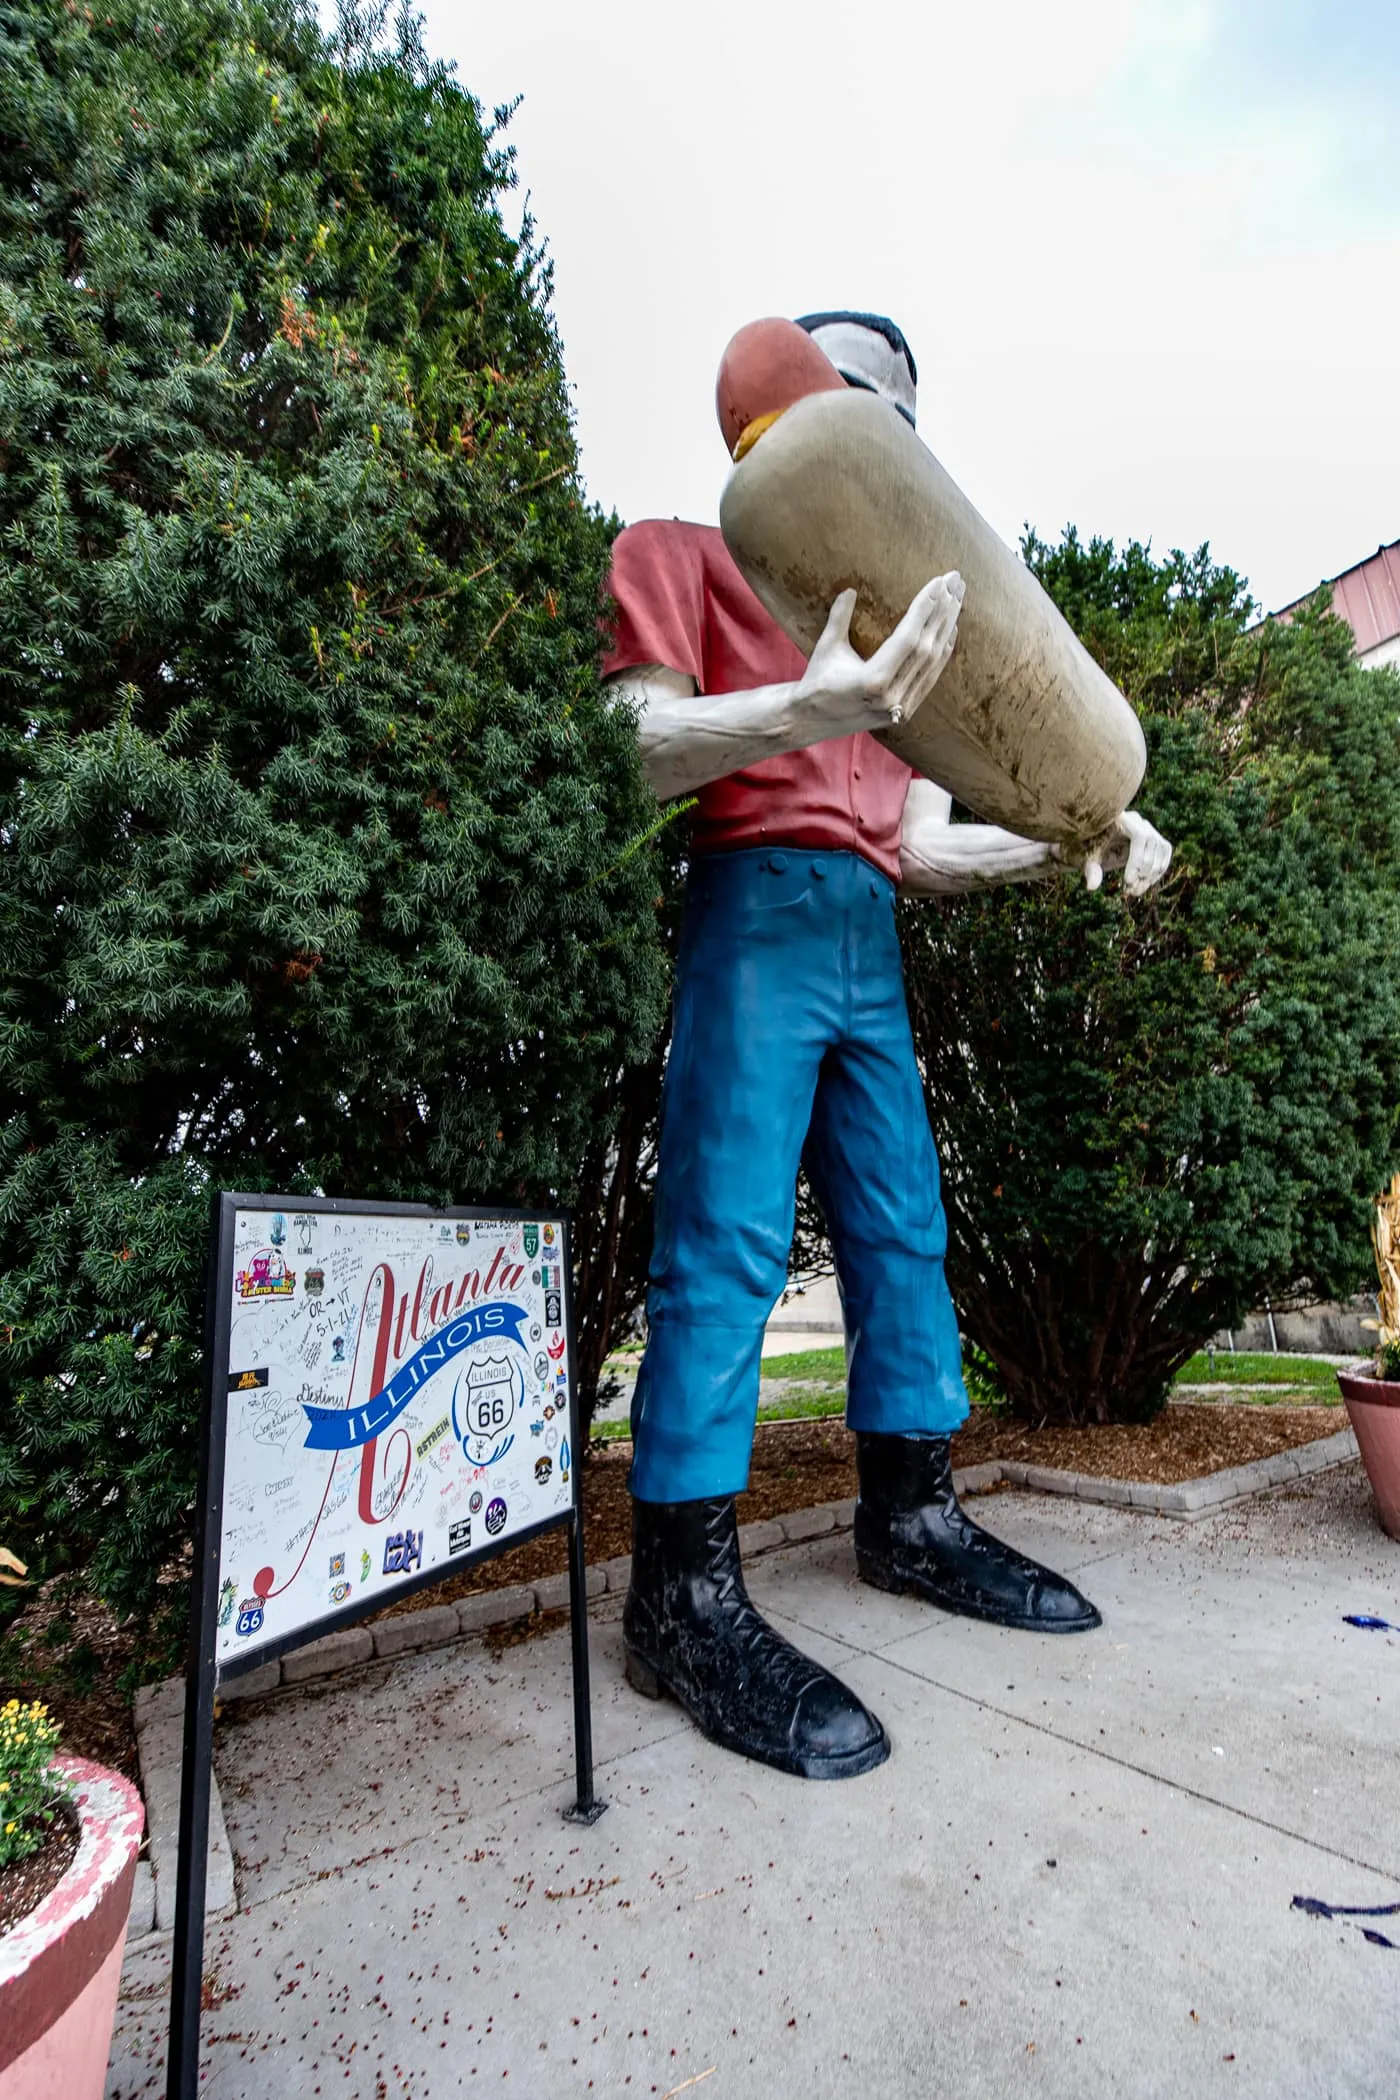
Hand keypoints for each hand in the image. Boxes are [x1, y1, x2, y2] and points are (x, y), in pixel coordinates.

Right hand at [797, 572, 963, 736]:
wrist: (813, 721)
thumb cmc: (817, 681)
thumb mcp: (826, 647)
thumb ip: (839, 618)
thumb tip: (850, 590)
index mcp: (873, 680)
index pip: (908, 638)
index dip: (925, 608)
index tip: (938, 582)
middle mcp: (892, 696)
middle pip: (927, 647)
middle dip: (943, 610)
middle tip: (954, 579)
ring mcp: (901, 707)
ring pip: (933, 662)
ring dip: (947, 626)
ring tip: (957, 597)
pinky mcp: (906, 712)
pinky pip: (930, 678)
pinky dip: (943, 653)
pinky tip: (951, 629)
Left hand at [1060, 812, 1172, 896]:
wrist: (1090, 843)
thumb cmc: (1085, 848)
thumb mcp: (1086, 858)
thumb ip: (1091, 870)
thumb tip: (1091, 887)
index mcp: (1119, 819)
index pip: (1139, 836)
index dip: (1137, 858)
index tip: (1128, 880)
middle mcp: (1136, 820)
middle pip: (1152, 842)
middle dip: (1144, 870)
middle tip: (1130, 890)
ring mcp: (1147, 828)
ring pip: (1161, 848)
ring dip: (1152, 873)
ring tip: (1135, 892)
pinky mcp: (1153, 839)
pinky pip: (1164, 852)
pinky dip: (1158, 870)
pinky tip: (1144, 886)